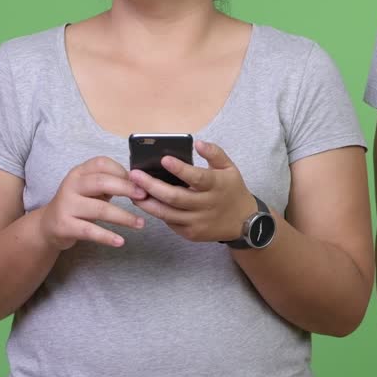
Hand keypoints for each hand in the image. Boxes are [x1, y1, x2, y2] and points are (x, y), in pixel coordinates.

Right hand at [39, 156, 147, 249]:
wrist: (48, 226)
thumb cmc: (78, 204)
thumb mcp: (91, 189)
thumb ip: (110, 183)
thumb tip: (141, 183)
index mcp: (79, 172)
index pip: (101, 164)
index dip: (122, 171)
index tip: (139, 181)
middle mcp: (71, 185)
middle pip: (101, 182)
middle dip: (126, 189)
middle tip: (144, 197)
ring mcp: (66, 206)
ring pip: (99, 209)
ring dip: (123, 217)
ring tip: (140, 223)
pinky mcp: (64, 226)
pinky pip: (89, 231)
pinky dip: (107, 237)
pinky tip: (120, 241)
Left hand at [129, 140, 256, 242]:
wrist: (243, 223)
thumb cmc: (232, 190)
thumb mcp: (230, 168)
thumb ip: (214, 153)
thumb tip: (197, 143)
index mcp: (217, 186)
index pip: (197, 178)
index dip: (180, 170)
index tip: (164, 159)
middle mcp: (207, 206)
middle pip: (175, 197)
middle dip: (152, 186)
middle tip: (134, 175)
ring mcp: (198, 222)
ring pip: (167, 213)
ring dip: (147, 203)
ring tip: (132, 191)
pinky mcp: (191, 234)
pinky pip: (169, 222)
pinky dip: (157, 212)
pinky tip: (146, 202)